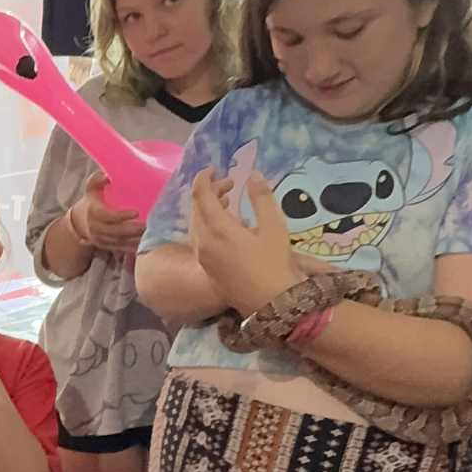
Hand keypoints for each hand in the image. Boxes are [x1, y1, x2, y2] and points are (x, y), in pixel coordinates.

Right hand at [74, 173, 145, 255]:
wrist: (80, 221)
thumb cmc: (92, 201)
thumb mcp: (92, 188)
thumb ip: (98, 180)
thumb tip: (107, 175)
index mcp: (93, 212)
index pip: (108, 216)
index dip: (122, 215)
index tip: (136, 212)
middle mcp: (96, 228)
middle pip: (116, 231)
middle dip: (133, 230)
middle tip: (149, 225)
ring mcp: (101, 239)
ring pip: (120, 242)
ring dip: (135, 240)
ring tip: (150, 234)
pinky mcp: (107, 246)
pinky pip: (121, 249)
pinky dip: (133, 248)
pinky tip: (146, 244)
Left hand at [188, 168, 297, 316]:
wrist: (271, 304)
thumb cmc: (275, 264)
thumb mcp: (275, 226)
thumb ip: (262, 198)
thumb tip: (252, 175)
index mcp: (217, 229)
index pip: (200, 195)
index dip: (204, 178)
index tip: (214, 168)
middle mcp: (203, 242)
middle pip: (197, 209)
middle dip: (210, 192)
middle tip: (230, 184)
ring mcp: (203, 258)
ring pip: (196, 225)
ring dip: (208, 210)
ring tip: (229, 203)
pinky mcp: (207, 269)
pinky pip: (200, 240)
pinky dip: (209, 226)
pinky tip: (228, 228)